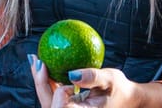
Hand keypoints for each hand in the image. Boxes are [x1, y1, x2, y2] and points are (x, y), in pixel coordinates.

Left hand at [28, 54, 161, 107]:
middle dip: (40, 82)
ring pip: (47, 99)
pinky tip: (44, 63)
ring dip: (40, 80)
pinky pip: (52, 94)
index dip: (61, 92)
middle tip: (37, 60)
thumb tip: (72, 74)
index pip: (63, 107)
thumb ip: (92, 77)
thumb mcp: (110, 79)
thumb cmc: (120, 89)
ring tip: (35, 59)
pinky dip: (46, 79)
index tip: (69, 74)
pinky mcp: (67, 104)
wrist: (126, 99)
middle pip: (49, 104)